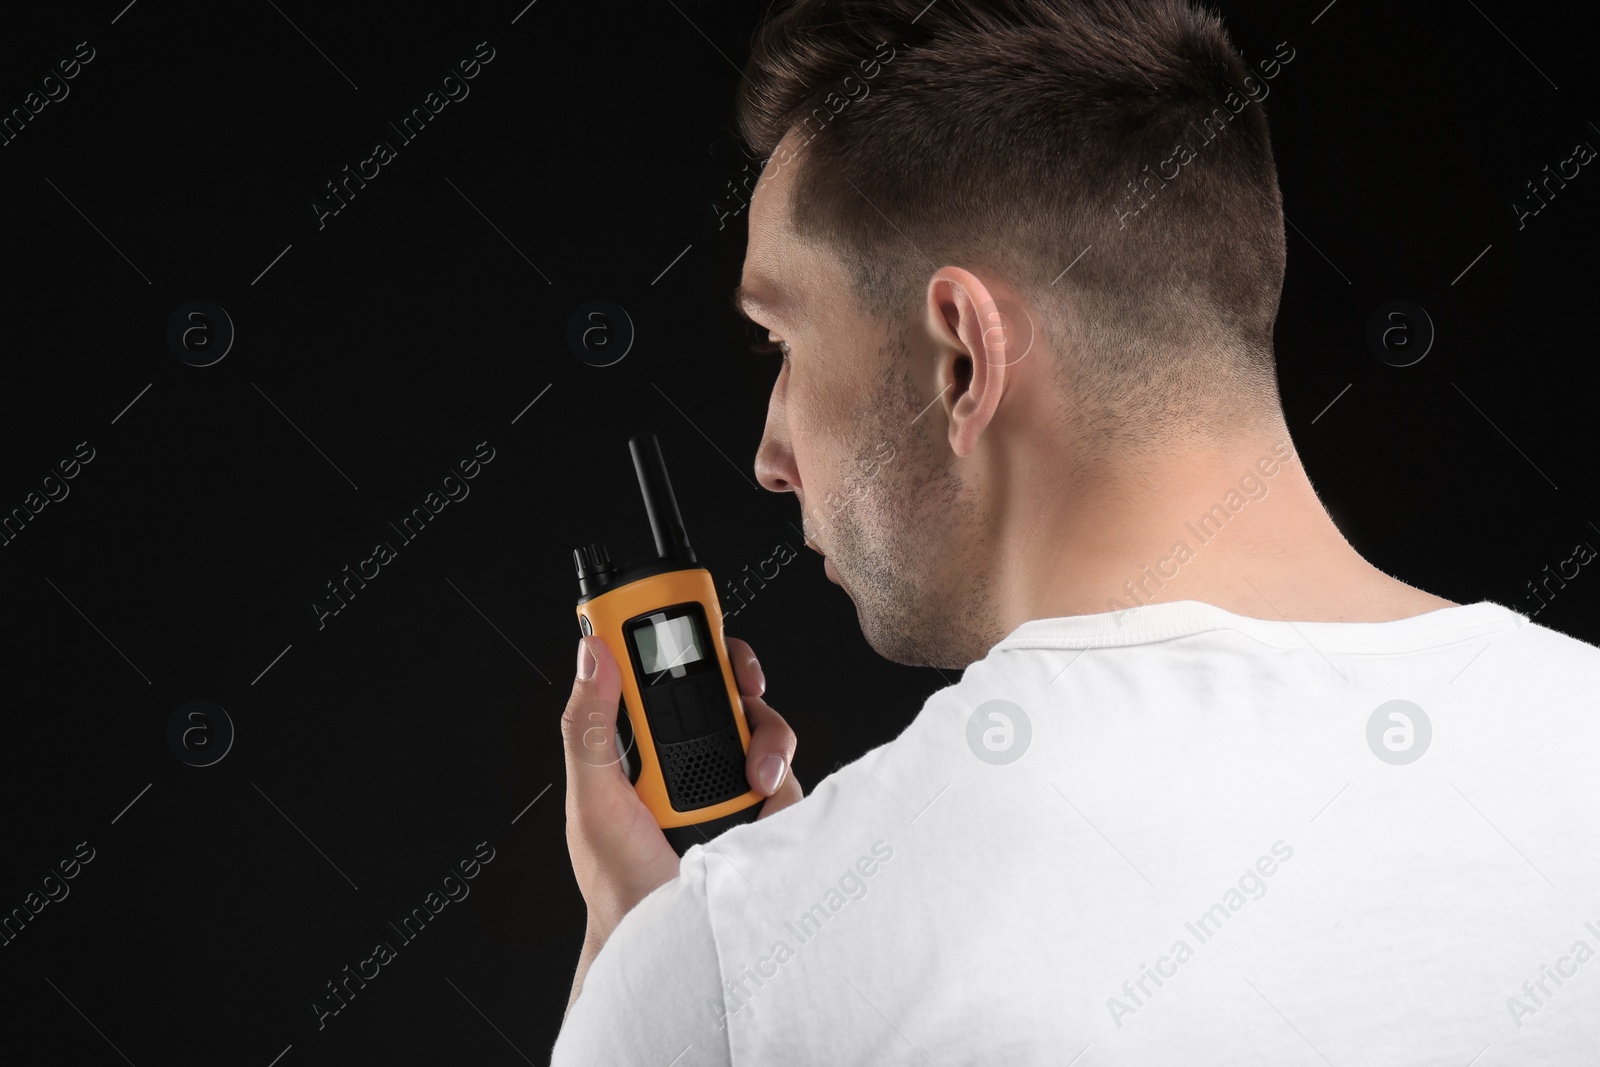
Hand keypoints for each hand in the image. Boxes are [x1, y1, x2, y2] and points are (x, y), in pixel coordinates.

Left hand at [560, 634, 802, 945]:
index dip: (673, 637)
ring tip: (751, 773)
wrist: (671, 945)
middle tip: (742, 678)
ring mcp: (728, 779)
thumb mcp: (595, 800)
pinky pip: (787, 767)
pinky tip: (762, 794)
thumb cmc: (620, 885)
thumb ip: (590, 725)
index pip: (657, 672)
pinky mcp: (766, 807)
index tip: (684, 615)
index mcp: (637, 745)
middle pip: (720, 683)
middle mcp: (685, 755)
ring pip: (761, 719)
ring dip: (763, 734)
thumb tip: (592, 652)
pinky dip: (781, 772)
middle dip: (736, 672)